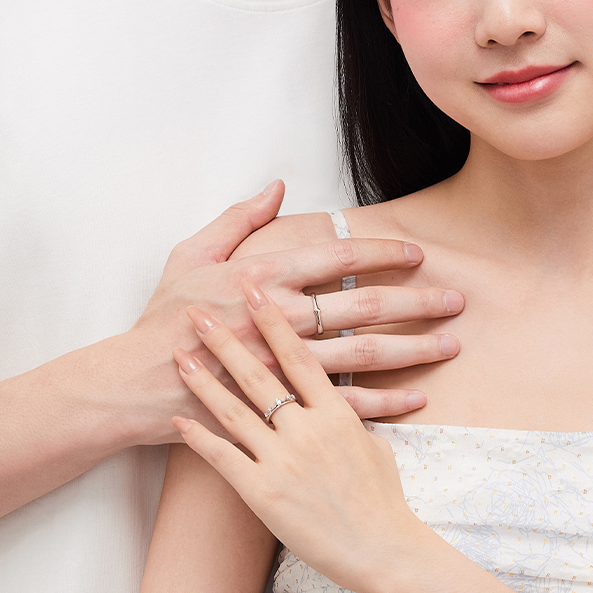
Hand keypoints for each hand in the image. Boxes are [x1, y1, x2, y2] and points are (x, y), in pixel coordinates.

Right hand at [112, 180, 461, 443]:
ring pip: (364, 354)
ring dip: (413, 349)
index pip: (338, 257)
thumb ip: (239, 218)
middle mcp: (281, 319)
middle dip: (416, 301)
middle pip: (364, 306)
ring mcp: (285, 365)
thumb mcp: (192, 253)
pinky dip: (385, 401)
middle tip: (455, 299)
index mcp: (263, 277)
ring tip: (451, 344)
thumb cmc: (164, 316)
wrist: (136, 382)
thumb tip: (277, 188)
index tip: (417, 254)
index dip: (382, 252)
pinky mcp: (282, 404)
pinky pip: (345, 403)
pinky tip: (417, 397)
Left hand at [171, 281, 426, 592]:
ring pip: (234, 411)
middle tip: (198, 311)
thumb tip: (341, 394)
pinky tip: (176, 420)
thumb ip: (351, 415)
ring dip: (202, 380)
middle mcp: (306, 430)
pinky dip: (198, 438)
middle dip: (226, 339)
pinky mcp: (262, 494)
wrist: (383, 549)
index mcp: (335, 413)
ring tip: (178, 355)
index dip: (272, 320)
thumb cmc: (383, 500)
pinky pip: (223, 459)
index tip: (253, 288)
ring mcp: (282, 460)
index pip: (298, 355)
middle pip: (259, 373)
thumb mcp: (374, 444)